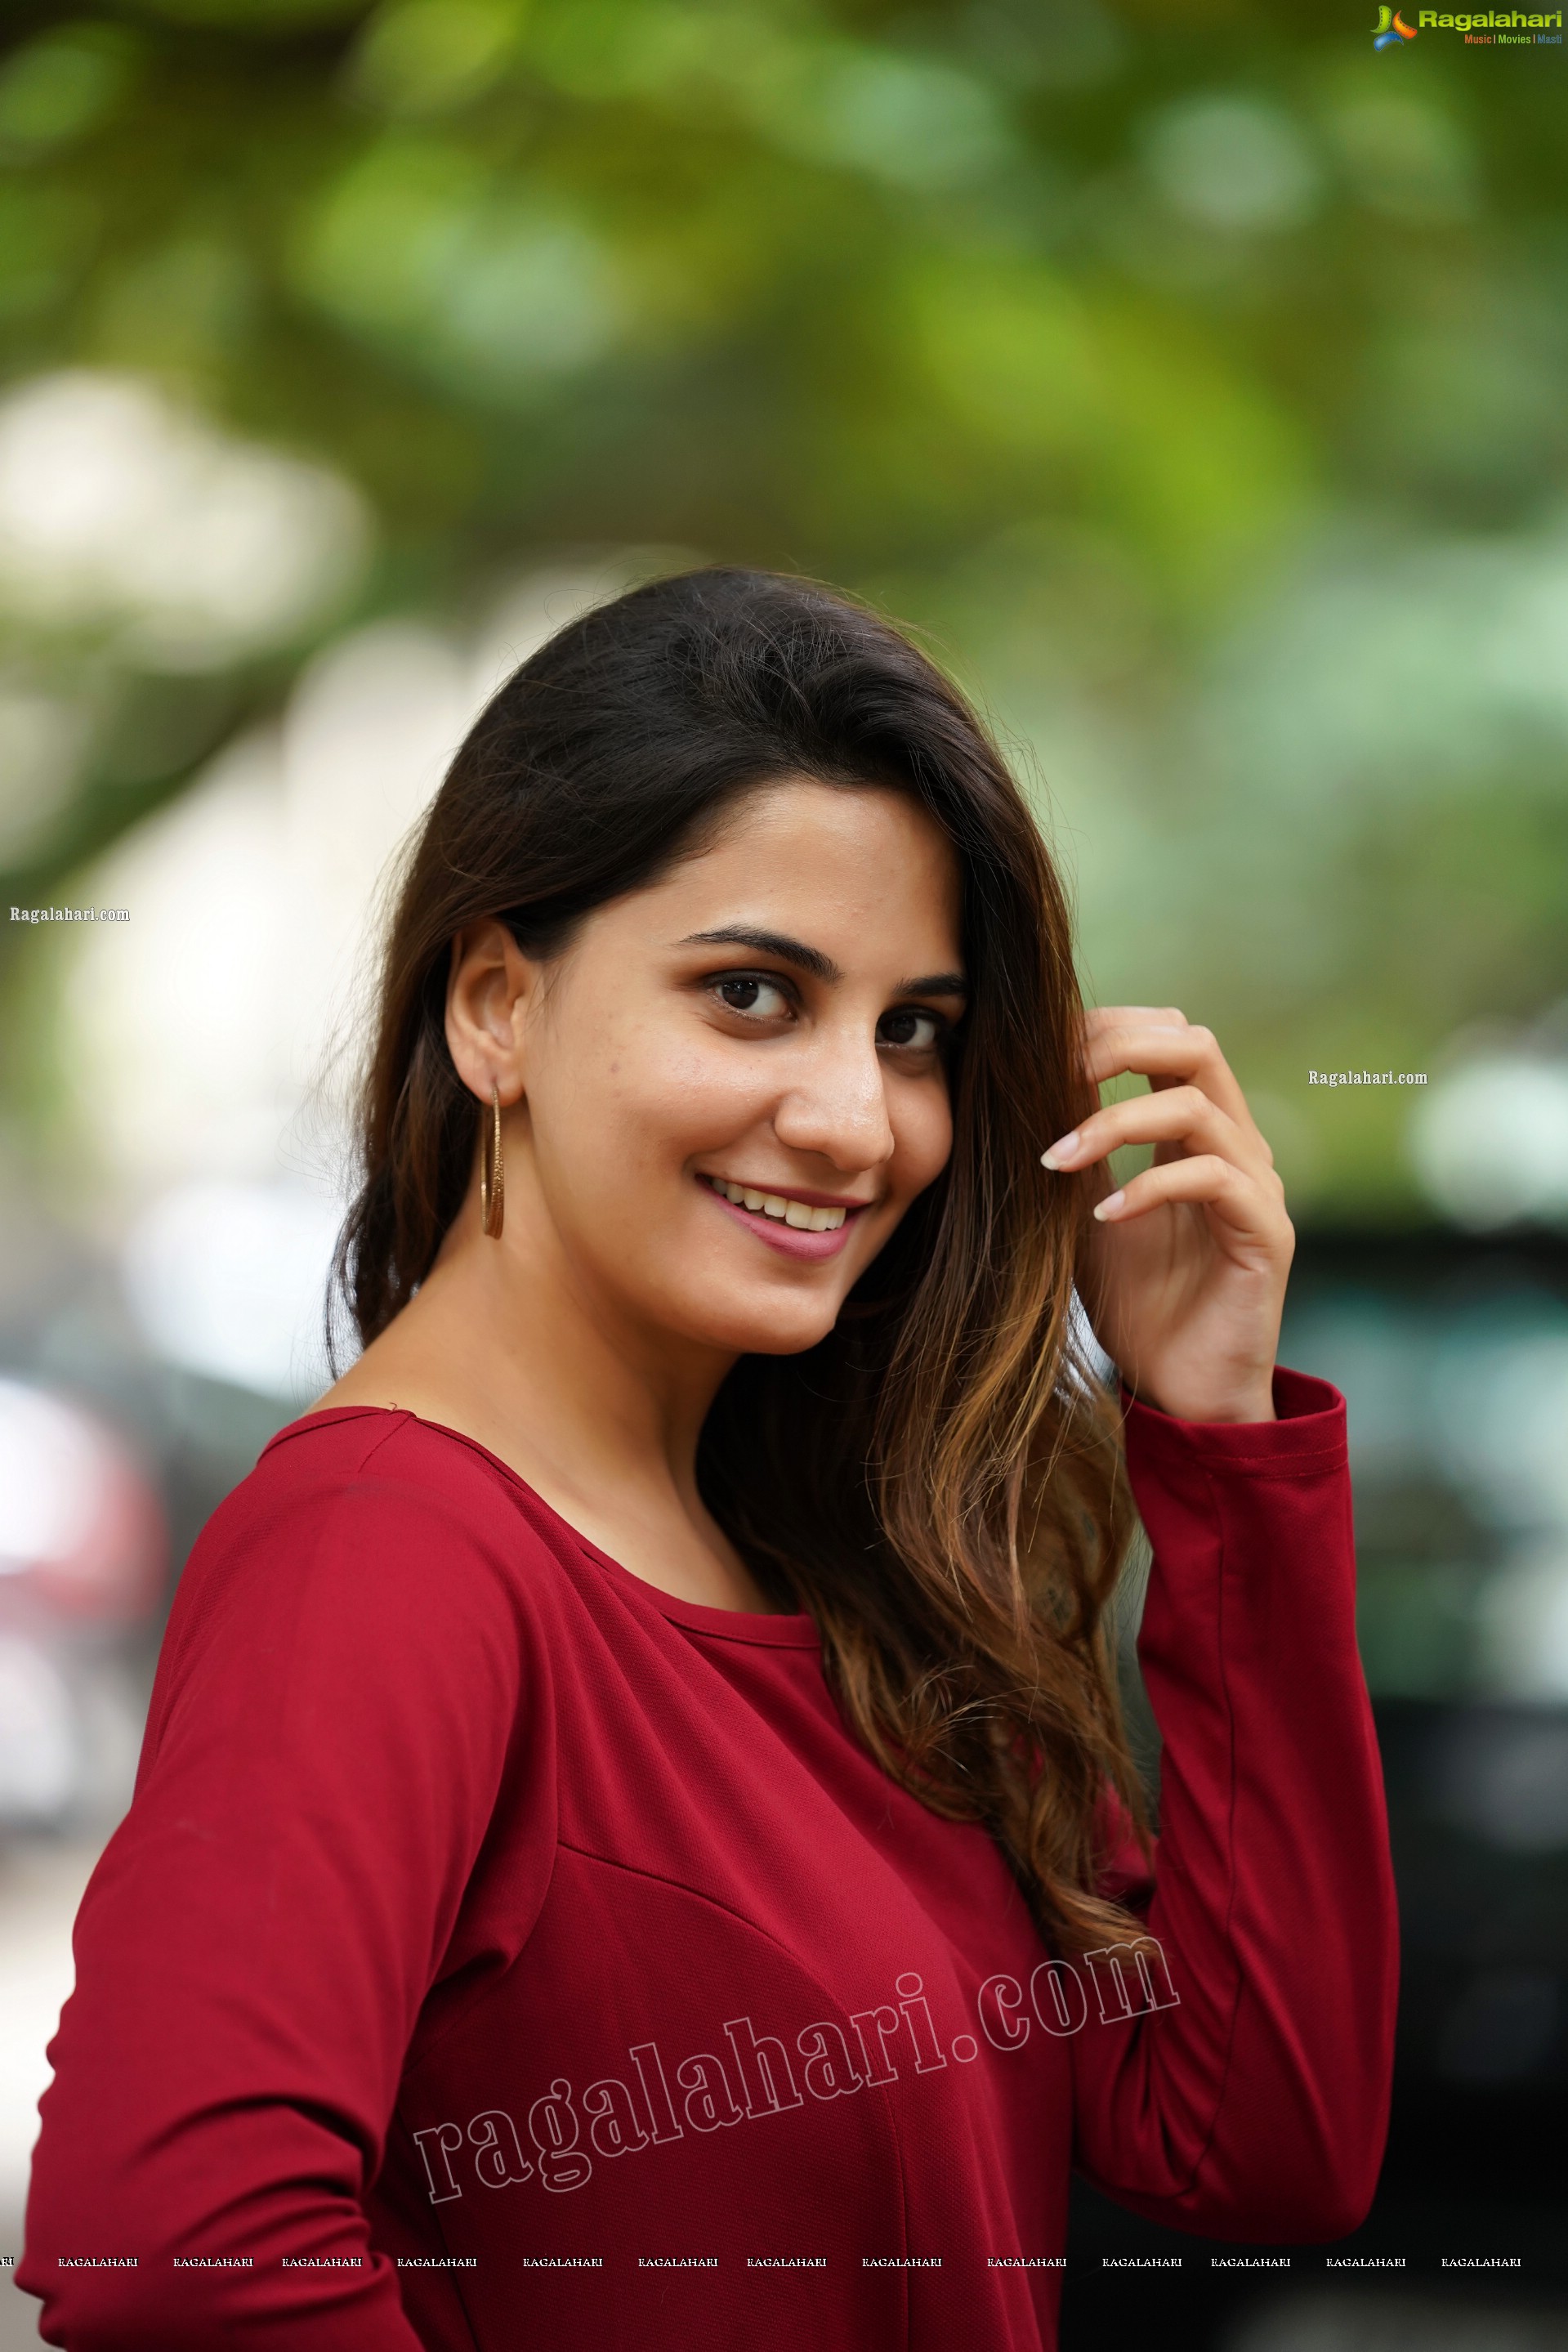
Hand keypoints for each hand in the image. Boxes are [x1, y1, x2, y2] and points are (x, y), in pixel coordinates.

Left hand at [1041, 1007, 1293, 1423]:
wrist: (1181, 1391)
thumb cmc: (1138, 1304)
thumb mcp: (1086, 1210)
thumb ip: (1075, 1148)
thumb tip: (1025, 1082)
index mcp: (1196, 1133)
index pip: (1167, 1038)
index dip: (1106, 1027)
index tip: (1038, 1049)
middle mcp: (1235, 1147)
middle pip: (1196, 1044)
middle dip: (1117, 1046)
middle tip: (1051, 1076)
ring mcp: (1257, 1186)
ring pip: (1196, 1107)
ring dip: (1113, 1122)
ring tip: (1054, 1159)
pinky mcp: (1267, 1232)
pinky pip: (1213, 1178)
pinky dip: (1149, 1186)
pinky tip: (1103, 1217)